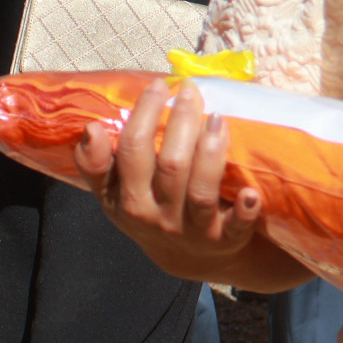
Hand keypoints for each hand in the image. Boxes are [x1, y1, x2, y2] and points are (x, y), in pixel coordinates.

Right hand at [72, 80, 265, 282]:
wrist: (187, 257)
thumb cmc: (149, 208)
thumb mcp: (114, 193)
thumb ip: (96, 163)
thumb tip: (90, 129)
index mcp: (127, 199)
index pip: (131, 151)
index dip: (145, 115)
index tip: (159, 85)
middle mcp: (157, 216)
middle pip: (171, 165)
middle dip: (183, 122)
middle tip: (192, 91)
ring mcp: (192, 231)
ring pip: (200, 191)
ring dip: (212, 153)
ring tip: (219, 119)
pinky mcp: (224, 241)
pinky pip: (236, 228)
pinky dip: (244, 211)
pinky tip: (251, 193)